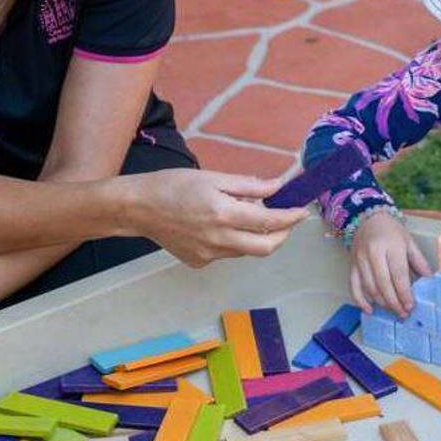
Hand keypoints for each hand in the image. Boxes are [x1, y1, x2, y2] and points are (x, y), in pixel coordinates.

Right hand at [122, 170, 307, 267]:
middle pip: (265, 247)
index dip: (290, 217)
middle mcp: (219, 239)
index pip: (269, 221)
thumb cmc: (173, 185)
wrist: (138, 208)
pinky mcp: (199, 262)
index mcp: (224, 213)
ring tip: (246, 216)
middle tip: (286, 221)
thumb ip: (247, 185)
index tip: (302, 211)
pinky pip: (226, 254)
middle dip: (282, 235)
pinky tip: (218, 226)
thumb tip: (277, 187)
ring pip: (245, 251)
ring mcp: (209, 255)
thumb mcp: (212, 177)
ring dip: (255, 236)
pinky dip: (232, 241)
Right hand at [349, 211, 430, 317]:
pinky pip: (354, 286)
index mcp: (391, 246)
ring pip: (370, 287)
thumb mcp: (409, 242)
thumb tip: (430, 280)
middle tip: (403, 313)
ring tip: (393, 311)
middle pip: (383, 283)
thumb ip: (419, 261)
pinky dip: (360, 301)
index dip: (404, 293)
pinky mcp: (352, 265)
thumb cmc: (391, 231)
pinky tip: (370, 310)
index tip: (411, 306)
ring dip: (382, 303)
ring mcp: (360, 260)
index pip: (398, 274)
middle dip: (394, 302)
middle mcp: (373, 253)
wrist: (368, 218)